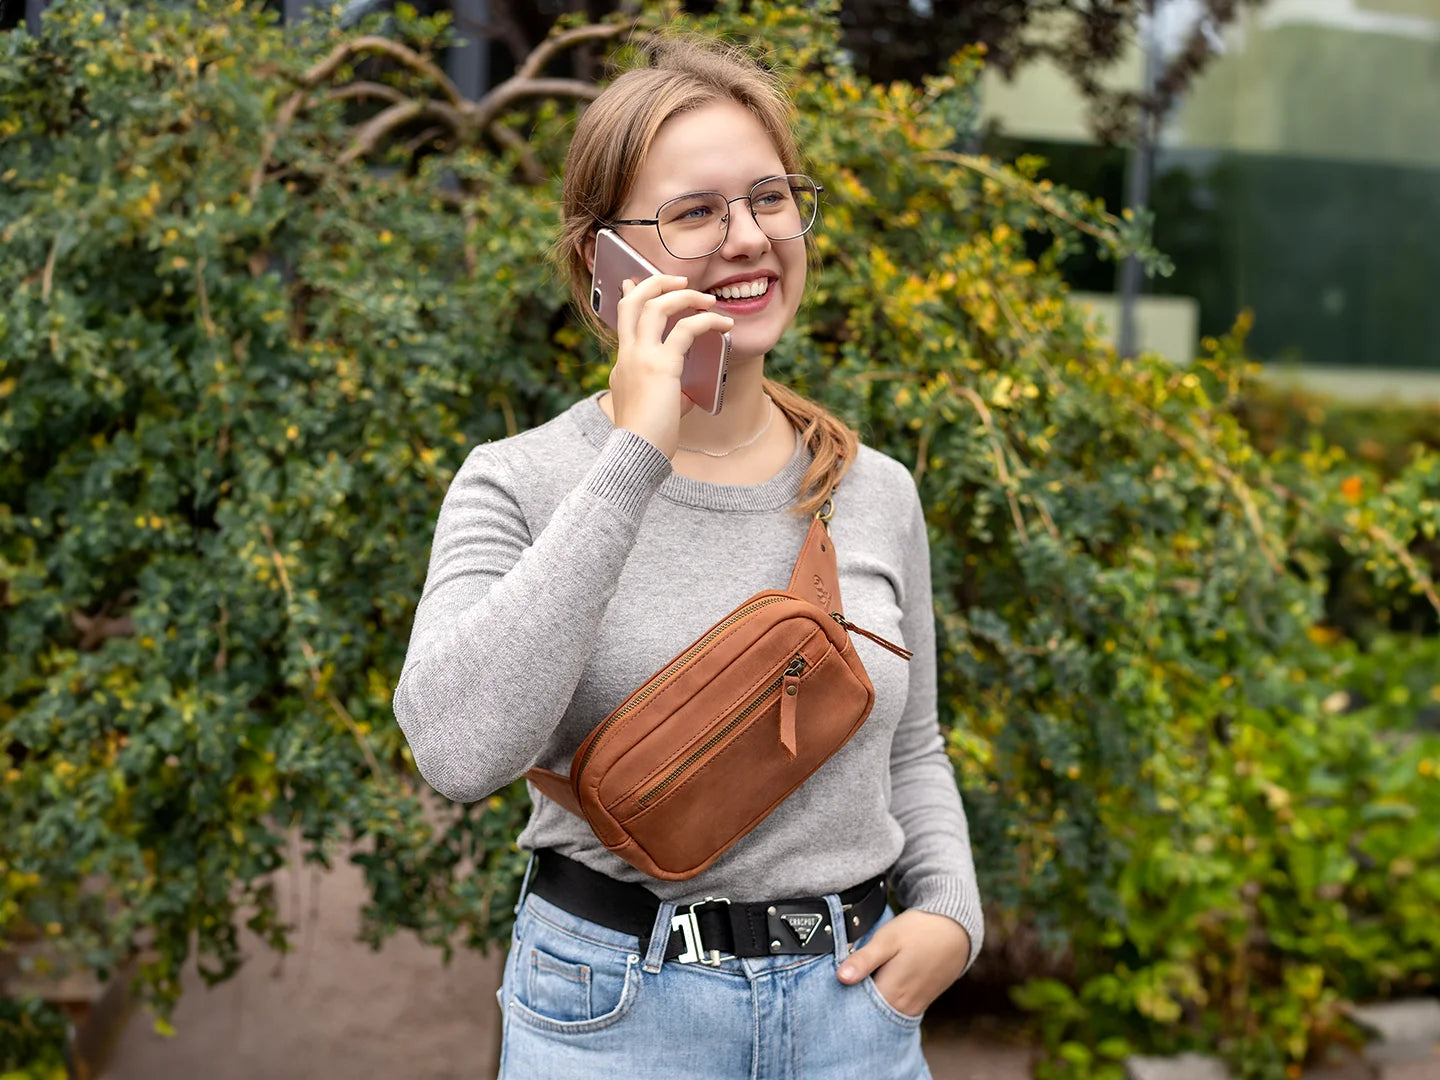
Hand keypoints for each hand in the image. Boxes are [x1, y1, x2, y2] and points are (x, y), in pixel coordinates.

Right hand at [609, 274, 733, 458]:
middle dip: (656, 283)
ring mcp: (641, 357)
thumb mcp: (654, 408)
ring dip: (684, 295)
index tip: (635, 282)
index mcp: (622, 365)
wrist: (636, 453)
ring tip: (708, 299)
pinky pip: (686, 329)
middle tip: (678, 279)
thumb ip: (667, 392)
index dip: (631, 296)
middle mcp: (627, 356)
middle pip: (633, 302)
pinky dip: (707, 321)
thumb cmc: (648, 438)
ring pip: (656, 306)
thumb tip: (687, 391)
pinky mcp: (661, 365)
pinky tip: (724, 325)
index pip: (623, 320)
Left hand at [836, 910, 971, 1017]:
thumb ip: (864, 960)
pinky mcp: (918, 1003)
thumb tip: (840, 978)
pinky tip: (874, 984)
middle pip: (867, 1015)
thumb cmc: (918, 932)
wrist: (955, 931)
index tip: (828, 988)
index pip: (855, 1009)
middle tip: (838, 985)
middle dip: (851, 1004)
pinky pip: (893, 1009)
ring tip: (857, 982)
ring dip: (866, 1003)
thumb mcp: (887, 939)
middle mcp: (902, 1008)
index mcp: (891, 993)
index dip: (839, 1000)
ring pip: (880, 1013)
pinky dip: (881, 1001)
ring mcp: (912, 1008)